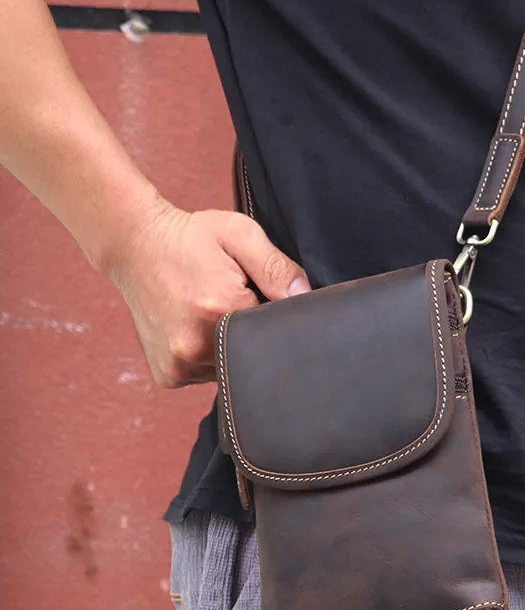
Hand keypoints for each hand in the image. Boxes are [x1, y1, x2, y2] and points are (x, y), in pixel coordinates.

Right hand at [103, 198, 310, 387]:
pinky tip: (199, 329)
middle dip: (254, 334)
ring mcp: (179, 366)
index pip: (275, 331)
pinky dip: (210, 357)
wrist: (134, 245)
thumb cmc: (191, 237)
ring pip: (231, 369)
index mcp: (219, 311)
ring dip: (232, 348)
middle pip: (253, 355)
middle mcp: (196, 346)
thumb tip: (304, 297)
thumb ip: (276, 266)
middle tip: (236, 302)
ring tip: (213, 313)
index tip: (262, 296)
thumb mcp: (239, 234)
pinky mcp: (168, 376)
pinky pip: (206, 375)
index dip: (274, 315)